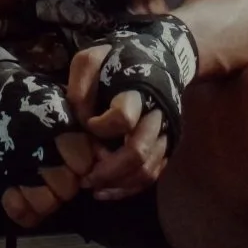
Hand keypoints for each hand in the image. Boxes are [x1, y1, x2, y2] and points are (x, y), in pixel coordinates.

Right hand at [0, 42, 95, 230]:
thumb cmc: (30, 98)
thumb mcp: (59, 101)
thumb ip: (82, 127)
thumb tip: (105, 156)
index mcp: (53, 123)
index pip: (82, 161)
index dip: (83, 163)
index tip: (77, 158)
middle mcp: (35, 147)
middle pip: (67, 187)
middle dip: (68, 182)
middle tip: (60, 171)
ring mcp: (14, 166)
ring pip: (45, 204)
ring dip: (49, 198)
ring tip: (45, 184)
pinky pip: (18, 211)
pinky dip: (26, 210)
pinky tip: (28, 196)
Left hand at [66, 44, 170, 202]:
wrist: (163, 57)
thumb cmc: (121, 59)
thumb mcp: (93, 58)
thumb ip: (81, 84)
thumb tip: (80, 119)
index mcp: (138, 92)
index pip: (123, 117)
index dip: (101, 126)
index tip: (88, 124)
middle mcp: (156, 115)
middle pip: (138, 153)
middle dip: (109, 171)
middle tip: (85, 179)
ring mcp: (165, 133)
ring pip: (147, 170)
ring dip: (119, 185)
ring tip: (94, 188)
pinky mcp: (168, 145)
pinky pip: (153, 174)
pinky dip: (131, 188)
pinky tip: (108, 189)